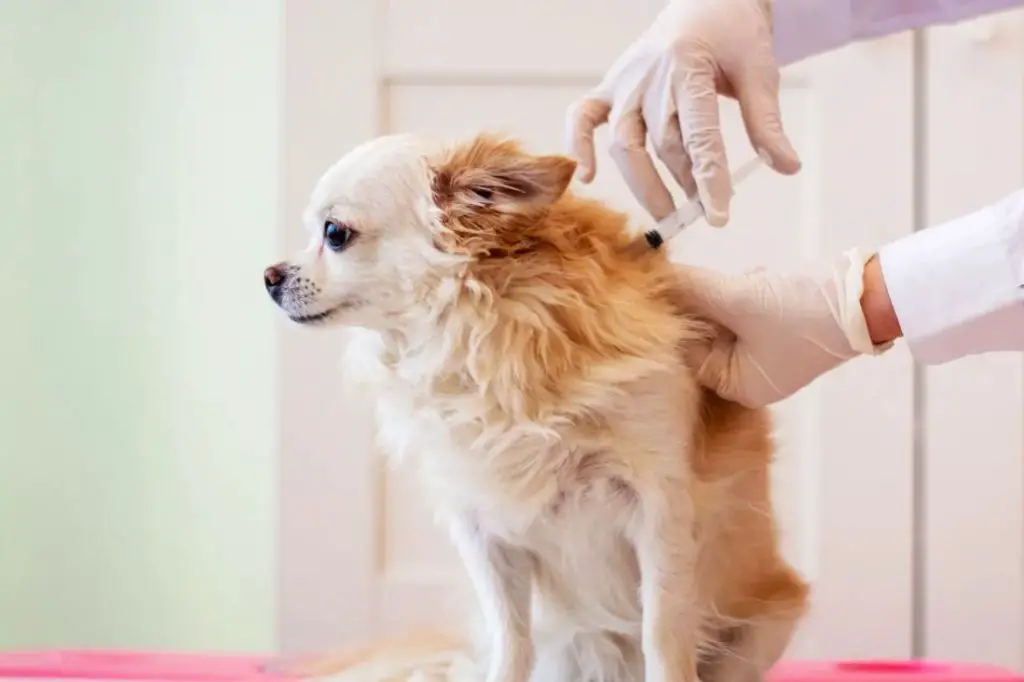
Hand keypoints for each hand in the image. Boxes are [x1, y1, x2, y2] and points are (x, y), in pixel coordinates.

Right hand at [566, 0, 798, 226]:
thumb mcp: (759, 70)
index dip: (709, 180)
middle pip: (663, 143)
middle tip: (702, 213)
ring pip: (624, 142)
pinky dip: (577, 145)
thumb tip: (787, 167)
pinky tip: (586, 177)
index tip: (719, 216)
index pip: (699, 135)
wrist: (706, 0)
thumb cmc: (733, 35)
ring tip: (667, 212)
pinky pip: (582, 117)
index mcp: (688, 65)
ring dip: (642, 182)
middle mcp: (650, 75)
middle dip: (683, 183)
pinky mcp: (609, 87)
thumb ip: (766, 122)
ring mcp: (624, 82)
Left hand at [681, 251, 893, 407]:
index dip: (678, 320)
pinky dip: (748, 288)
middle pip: (706, 334)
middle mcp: (752, 376)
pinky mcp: (782, 325)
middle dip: (707, 303)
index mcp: (740, 387)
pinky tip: (762, 277)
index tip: (666, 289)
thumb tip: (655, 275)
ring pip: (725, 315)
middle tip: (704, 278)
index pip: (688, 354)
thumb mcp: (739, 299)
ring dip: (728, 292)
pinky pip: (748, 306)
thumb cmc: (804, 311)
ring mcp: (769, 350)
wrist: (869, 295)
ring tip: (747, 280)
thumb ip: (692, 289)